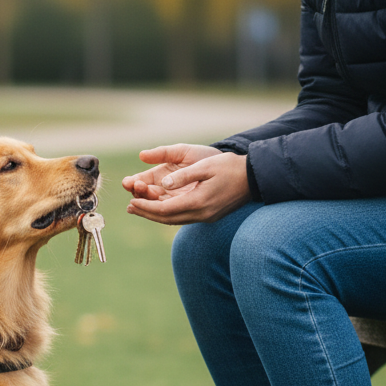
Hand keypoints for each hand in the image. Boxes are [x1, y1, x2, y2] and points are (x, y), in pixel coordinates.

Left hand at [124, 146, 250, 224]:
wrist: (256, 178)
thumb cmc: (231, 167)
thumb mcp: (206, 166)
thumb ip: (184, 175)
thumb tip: (163, 182)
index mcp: (198, 202)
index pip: (165, 209)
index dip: (146, 206)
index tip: (131, 200)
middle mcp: (201, 214)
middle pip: (166, 218)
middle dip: (147, 213)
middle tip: (130, 208)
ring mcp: (205, 217)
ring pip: (174, 220)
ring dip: (156, 215)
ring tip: (140, 209)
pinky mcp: (209, 216)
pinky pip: (183, 218)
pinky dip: (169, 214)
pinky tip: (161, 208)